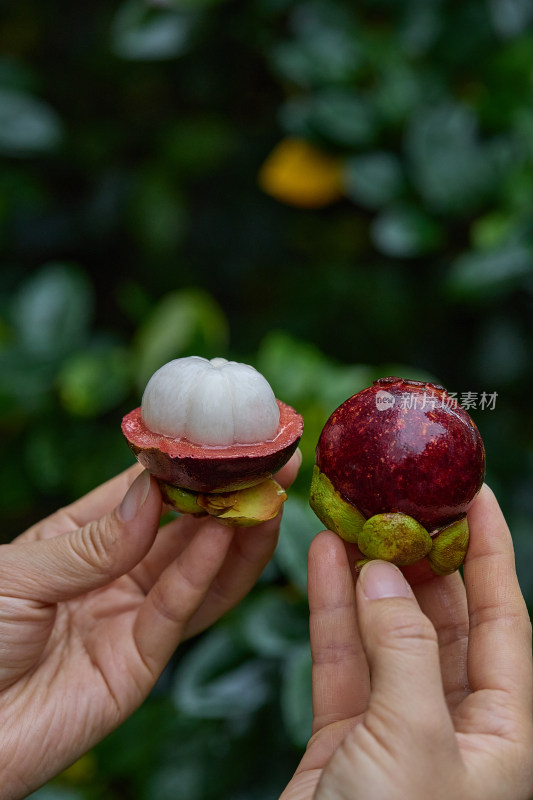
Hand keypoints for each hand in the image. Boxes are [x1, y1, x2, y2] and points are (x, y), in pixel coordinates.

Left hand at [0, 452, 299, 799]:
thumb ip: (92, 542)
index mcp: (79, 541)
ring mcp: (129, 618)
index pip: (142, 493)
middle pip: (182, 530)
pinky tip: (228, 535)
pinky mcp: (140, 664)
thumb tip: (154, 490)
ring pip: (198, 571)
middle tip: (270, 460)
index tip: (219, 438)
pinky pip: (178, 613)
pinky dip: (205, 573)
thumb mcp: (20, 573)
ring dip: (236, 533)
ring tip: (267, 495)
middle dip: (226, 495)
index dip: (181, 465)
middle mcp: (114, 575)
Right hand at [282, 485, 532, 799]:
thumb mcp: (413, 741)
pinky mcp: (343, 739)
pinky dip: (330, 609)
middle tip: (397, 499)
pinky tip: (322, 561)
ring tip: (350, 516)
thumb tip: (389, 574)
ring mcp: (395, 729)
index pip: (504, 620)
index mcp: (502, 734)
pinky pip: (340, 659)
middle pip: (443, 619)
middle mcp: (454, 726)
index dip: (491, 554)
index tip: (472, 496)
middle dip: (421, 556)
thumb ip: (404, 651)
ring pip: (385, 632)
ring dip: (367, 575)